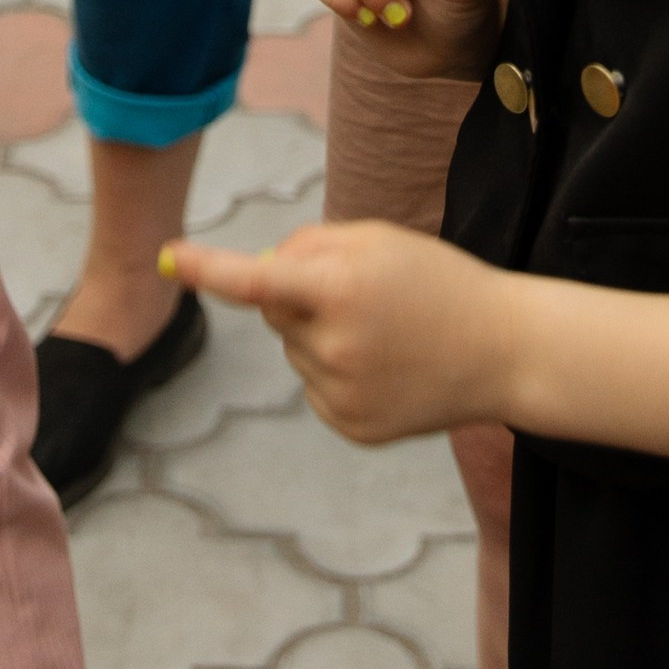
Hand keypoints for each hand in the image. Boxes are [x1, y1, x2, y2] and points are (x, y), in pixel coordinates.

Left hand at [161, 221, 517, 441]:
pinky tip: (383, 366)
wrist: (501, 350)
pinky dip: (335, 371)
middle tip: (362, 289)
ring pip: (295, 349)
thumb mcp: (377, 241)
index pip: (257, 281)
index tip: (168, 256)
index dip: (208, 269)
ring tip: (384, 330)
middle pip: (275, 310)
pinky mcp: (350, 428)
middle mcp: (335, 348)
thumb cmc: (436, 281)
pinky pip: (315, 386)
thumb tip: (258, 279)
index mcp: (342, 291)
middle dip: (300, 293)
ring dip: (320, 333)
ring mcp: (342, 395)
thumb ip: (310, 249)